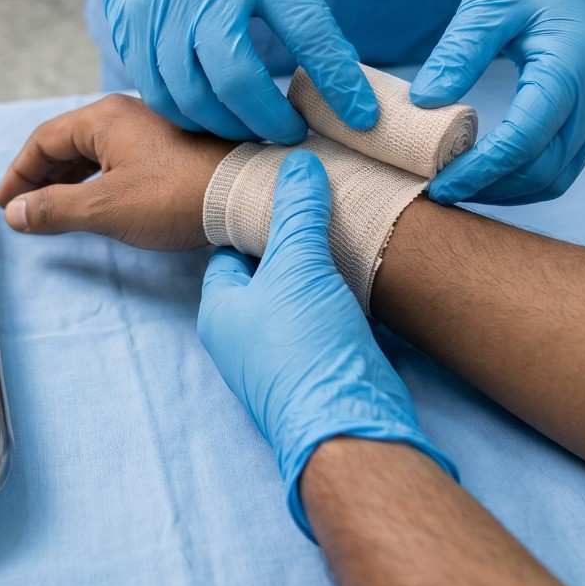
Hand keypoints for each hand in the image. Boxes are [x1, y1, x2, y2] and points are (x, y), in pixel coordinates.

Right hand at [0, 94, 234, 248]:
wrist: (246, 194)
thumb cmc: (177, 196)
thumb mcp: (105, 208)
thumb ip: (54, 209)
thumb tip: (14, 212)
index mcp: (104, 117)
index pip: (43, 140)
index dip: (18, 173)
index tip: (5, 203)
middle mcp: (125, 114)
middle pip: (66, 142)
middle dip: (40, 176)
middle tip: (23, 209)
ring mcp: (150, 129)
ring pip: (93, 151)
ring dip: (67, 179)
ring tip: (52, 209)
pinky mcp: (169, 147)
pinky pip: (116, 158)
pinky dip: (94, 179)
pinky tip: (95, 201)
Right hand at [62, 0, 376, 142]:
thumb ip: (300, 12)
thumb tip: (338, 80)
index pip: (306, 30)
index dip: (336, 81)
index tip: (359, 118)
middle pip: (235, 79)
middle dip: (268, 120)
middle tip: (289, 133)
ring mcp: (157, 10)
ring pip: (189, 96)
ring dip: (225, 126)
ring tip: (248, 128)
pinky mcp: (127, 29)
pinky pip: (156, 92)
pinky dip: (187, 114)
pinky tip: (208, 112)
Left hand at [198, 151, 455, 536]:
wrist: (348, 422)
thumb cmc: (304, 345)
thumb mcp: (297, 265)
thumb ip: (296, 212)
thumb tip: (297, 163)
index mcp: (220, 309)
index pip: (228, 248)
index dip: (252, 217)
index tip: (281, 188)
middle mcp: (245, 333)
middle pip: (267, 270)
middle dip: (293, 239)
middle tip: (320, 200)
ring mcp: (284, 352)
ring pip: (301, 293)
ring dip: (322, 265)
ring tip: (347, 222)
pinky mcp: (323, 364)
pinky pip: (329, 316)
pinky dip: (344, 292)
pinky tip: (364, 266)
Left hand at [410, 0, 584, 204]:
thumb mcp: (489, 0)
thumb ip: (459, 52)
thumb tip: (423, 104)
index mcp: (570, 67)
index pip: (525, 139)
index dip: (480, 170)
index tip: (437, 184)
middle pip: (546, 170)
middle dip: (492, 188)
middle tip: (440, 190)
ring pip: (559, 175)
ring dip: (509, 190)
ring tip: (459, 185)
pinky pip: (564, 161)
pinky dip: (526, 176)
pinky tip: (488, 171)